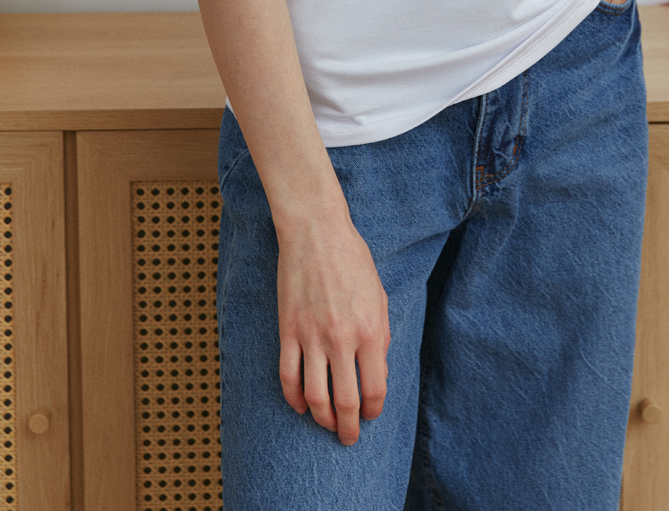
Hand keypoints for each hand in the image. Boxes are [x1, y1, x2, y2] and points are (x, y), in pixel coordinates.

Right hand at [275, 207, 390, 445]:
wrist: (316, 231)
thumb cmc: (352, 259)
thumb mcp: (379, 295)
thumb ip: (380, 335)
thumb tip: (376, 371)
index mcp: (370, 330)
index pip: (374, 389)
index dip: (373, 410)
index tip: (370, 416)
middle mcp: (342, 338)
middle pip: (346, 401)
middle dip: (348, 428)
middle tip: (348, 438)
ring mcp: (311, 336)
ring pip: (315, 396)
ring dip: (322, 419)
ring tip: (326, 425)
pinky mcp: (287, 330)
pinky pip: (288, 376)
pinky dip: (294, 399)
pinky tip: (301, 405)